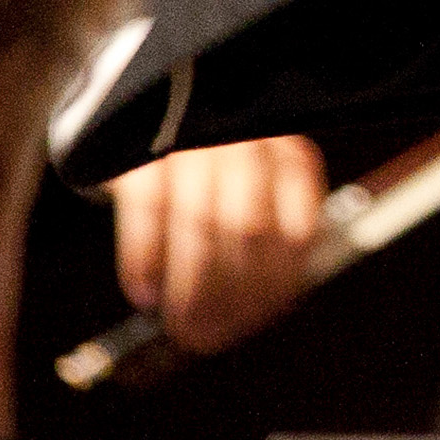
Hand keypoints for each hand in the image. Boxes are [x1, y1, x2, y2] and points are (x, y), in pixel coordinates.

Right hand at [106, 134, 329, 356]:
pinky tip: (144, 294)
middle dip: (226, 295)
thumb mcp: (246, 194)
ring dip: (190, 287)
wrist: (146, 103)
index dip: (272, 290)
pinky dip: (145, 259)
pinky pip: (148, 208)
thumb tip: (242, 320)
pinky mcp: (145, 141)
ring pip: (200, 223)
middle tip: (203, 336)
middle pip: (247, 231)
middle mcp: (249, 140)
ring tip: (178, 326)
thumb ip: (255, 247)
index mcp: (290, 158)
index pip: (295, 235)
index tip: (248, 323)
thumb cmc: (204, 172)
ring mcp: (196, 136)